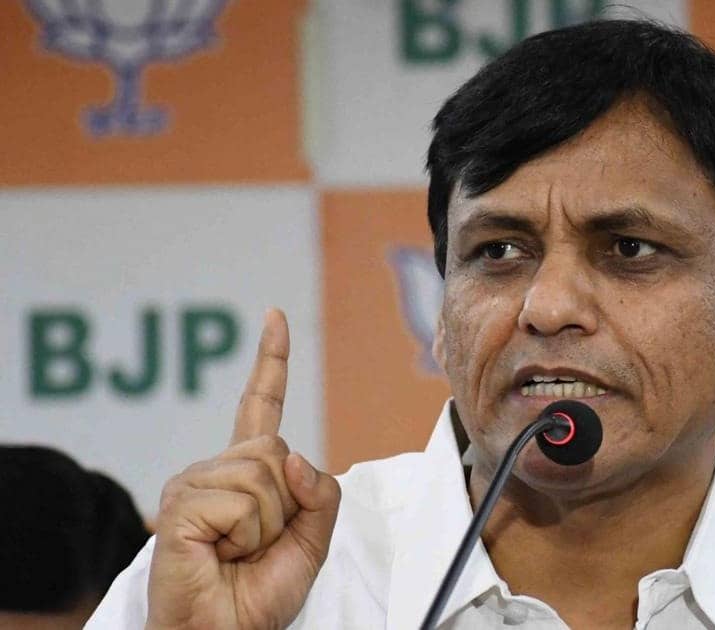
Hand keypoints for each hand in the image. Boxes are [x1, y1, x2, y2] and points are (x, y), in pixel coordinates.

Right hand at [146, 309, 340, 629]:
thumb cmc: (259, 593)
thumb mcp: (313, 541)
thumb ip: (320, 494)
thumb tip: (294, 456)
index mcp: (246, 473)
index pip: (260, 407)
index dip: (270, 362)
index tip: (275, 317)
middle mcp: (214, 470)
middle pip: (278, 450)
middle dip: (287, 506)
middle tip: (259, 546)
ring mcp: (192, 484)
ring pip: (265, 474)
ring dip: (268, 525)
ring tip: (238, 552)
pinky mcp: (179, 505)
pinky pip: (243, 501)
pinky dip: (247, 535)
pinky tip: (221, 554)